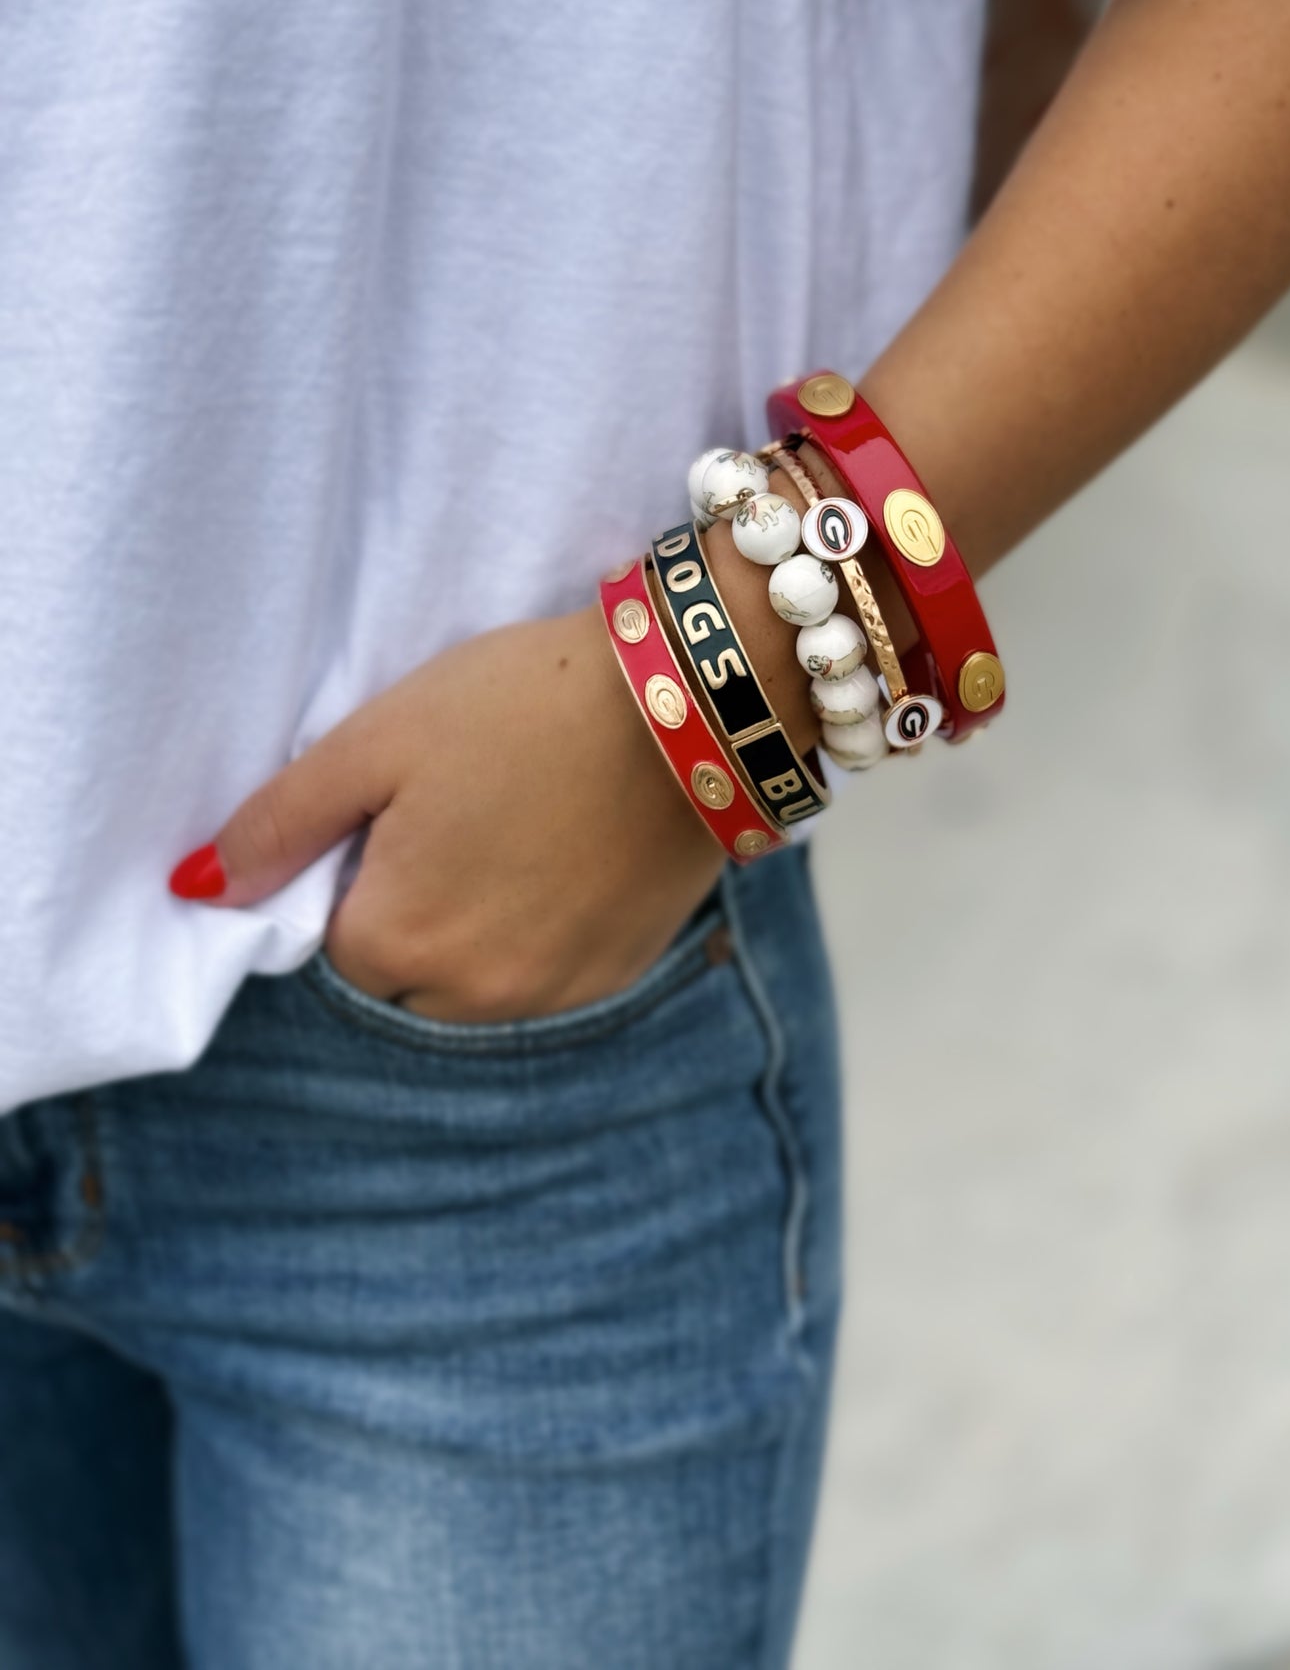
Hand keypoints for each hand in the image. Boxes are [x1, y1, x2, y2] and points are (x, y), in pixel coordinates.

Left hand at [170, 606, 723, 1020]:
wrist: (687, 699)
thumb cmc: (521, 706)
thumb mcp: (377, 740)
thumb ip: (280, 824)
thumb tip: (197, 888)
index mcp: (396, 942)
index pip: (336, 940)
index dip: (362, 867)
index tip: (407, 804)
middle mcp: (472, 995)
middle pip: (404, 971)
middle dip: (416, 907)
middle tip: (465, 808)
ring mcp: (553, 992)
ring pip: (476, 981)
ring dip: (480, 926)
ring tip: (522, 825)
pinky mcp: (617, 972)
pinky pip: (548, 973)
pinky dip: (546, 928)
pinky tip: (571, 850)